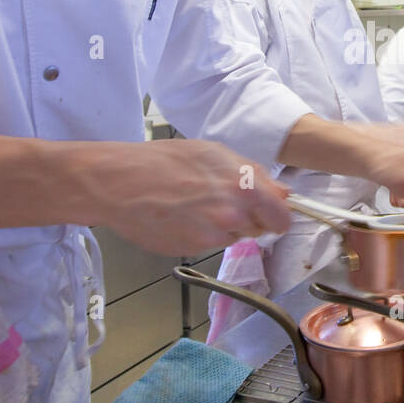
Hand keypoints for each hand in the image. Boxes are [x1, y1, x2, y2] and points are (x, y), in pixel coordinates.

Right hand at [92, 139, 289, 256]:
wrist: (119, 183)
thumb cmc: (165, 160)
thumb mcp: (214, 153)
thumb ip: (254, 174)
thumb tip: (283, 193)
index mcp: (244, 186)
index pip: (282, 218)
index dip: (277, 215)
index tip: (268, 212)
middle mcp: (233, 214)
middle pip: (259, 229)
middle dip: (248, 217)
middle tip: (221, 200)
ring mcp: (212, 235)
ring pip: (234, 236)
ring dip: (224, 225)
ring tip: (195, 205)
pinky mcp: (193, 250)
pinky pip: (210, 244)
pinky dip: (202, 233)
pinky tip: (182, 216)